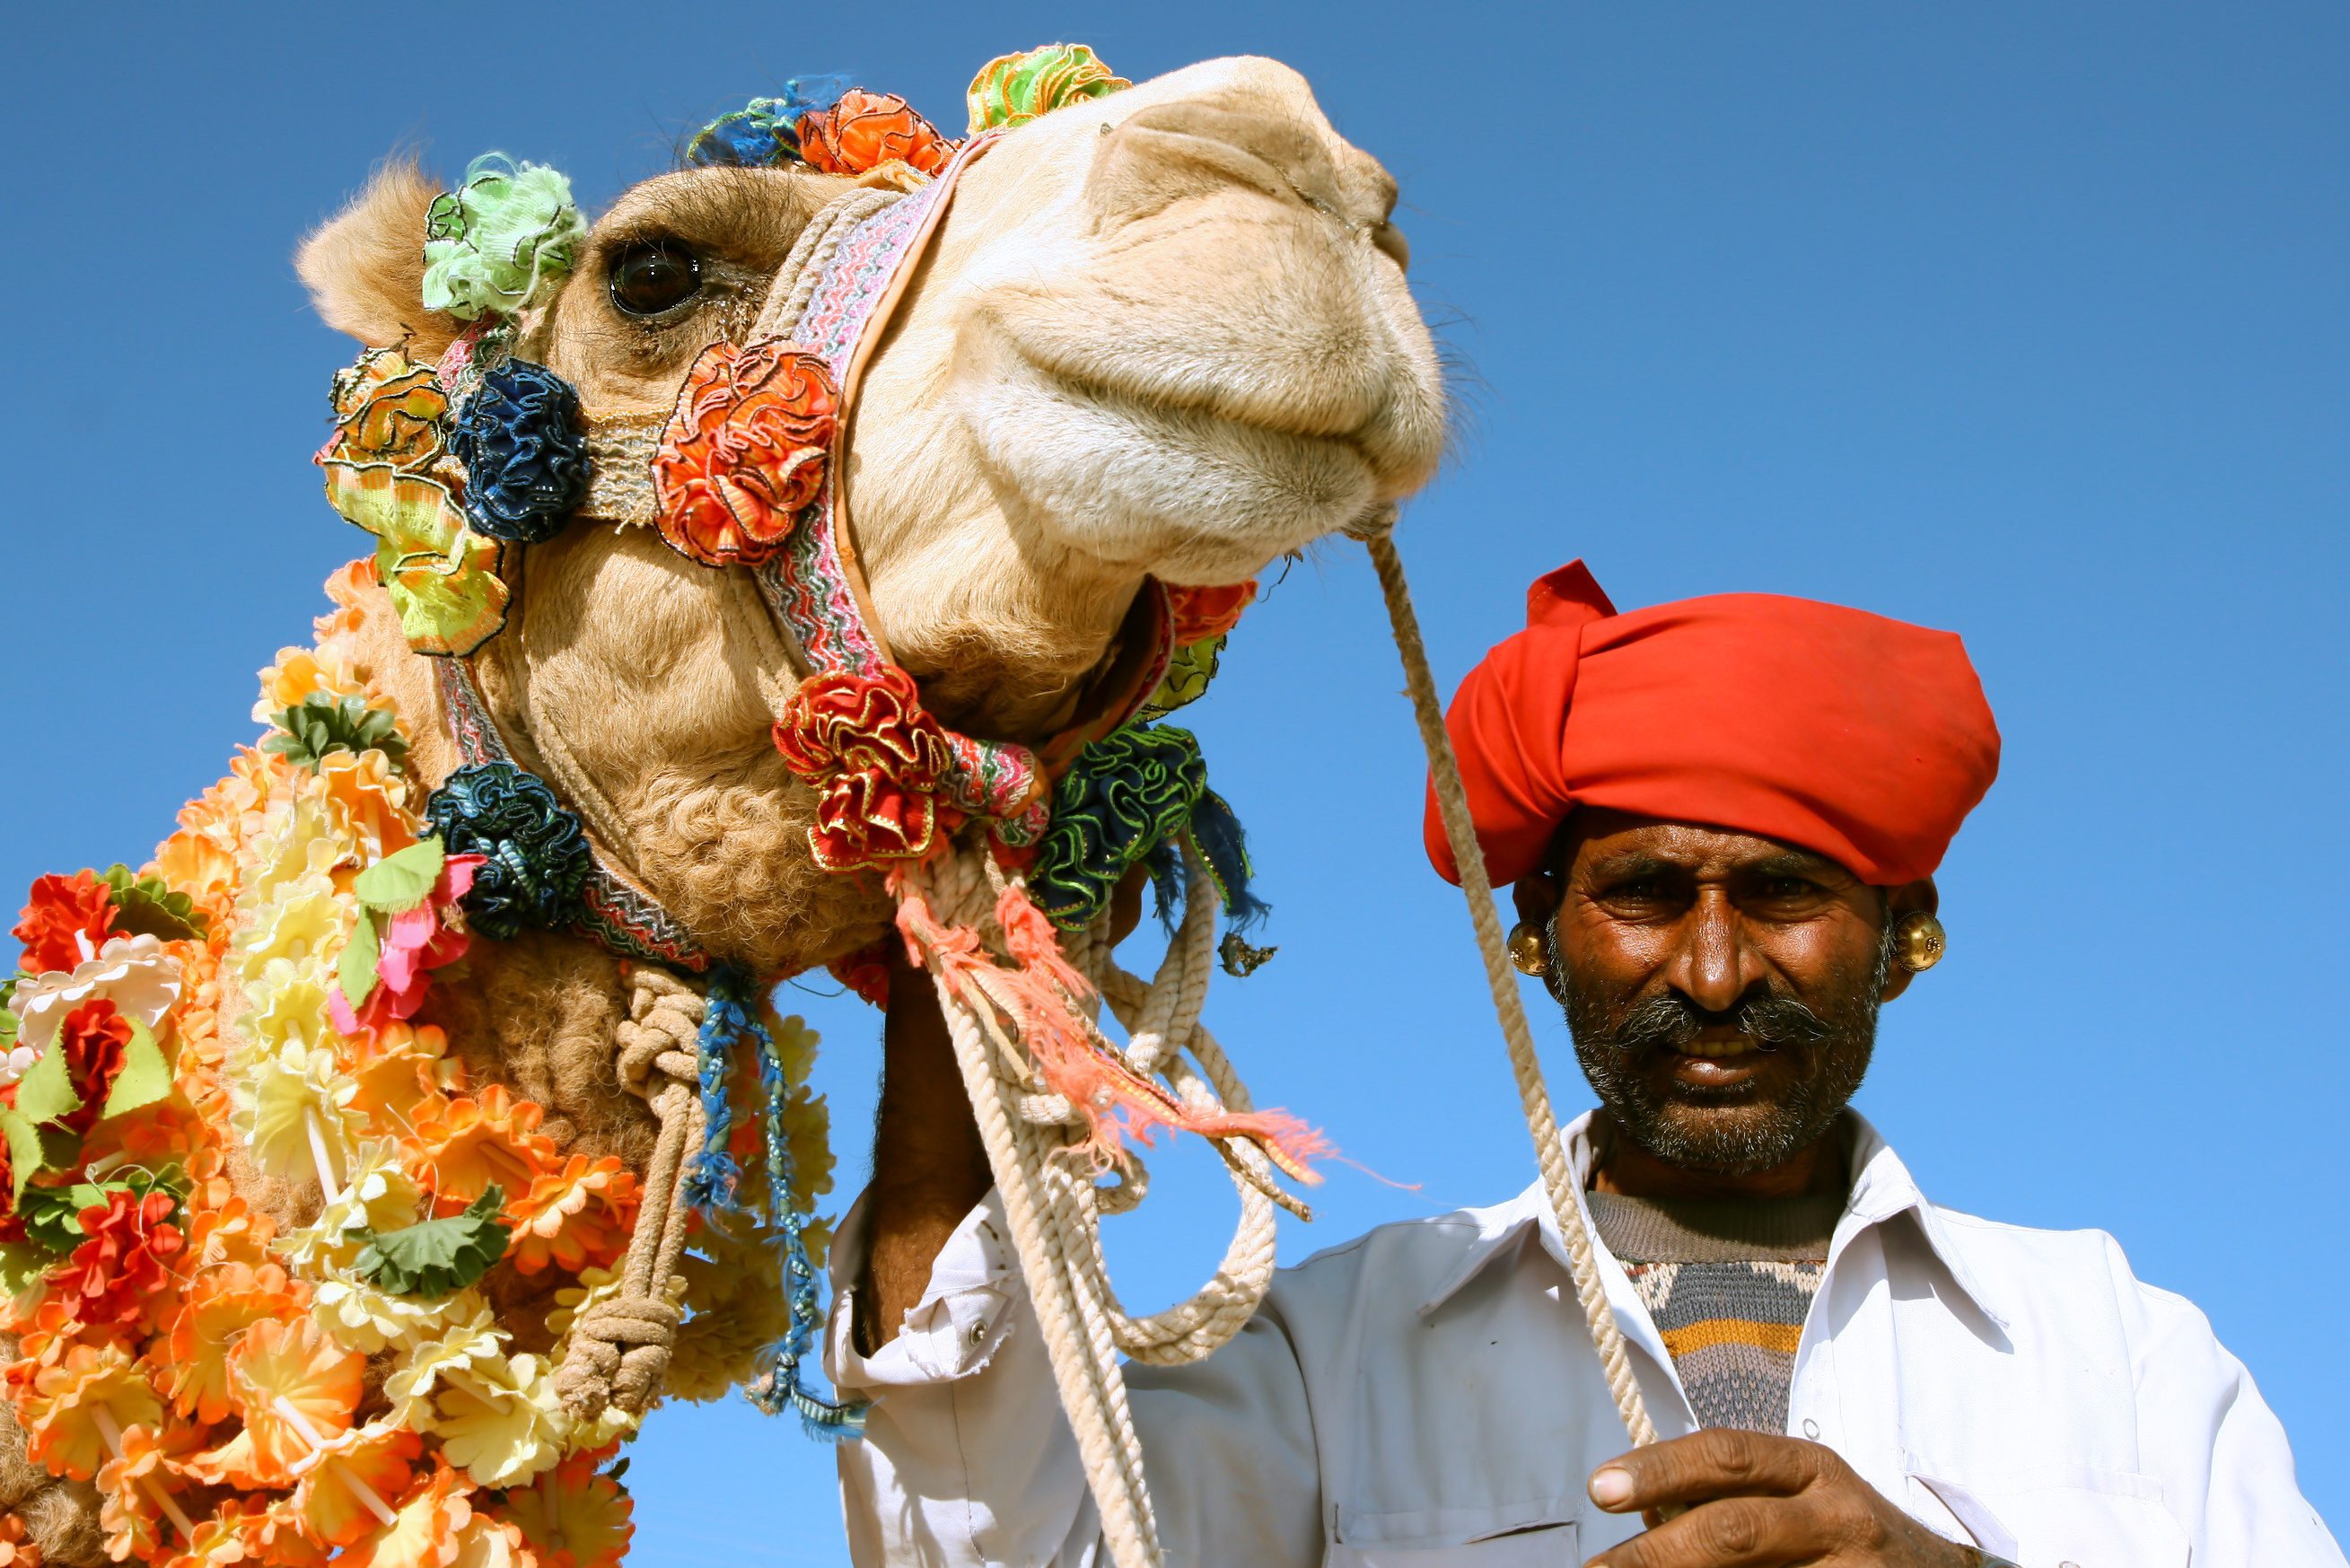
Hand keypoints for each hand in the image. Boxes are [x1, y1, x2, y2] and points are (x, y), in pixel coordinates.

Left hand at [1583, 1431, 1981, 1567]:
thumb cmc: (1844, 1534)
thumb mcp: (1798, 1496)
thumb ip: (1731, 1496)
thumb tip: (1646, 1515)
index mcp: (1811, 1468)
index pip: (1726, 1455)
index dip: (1660, 1469)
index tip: (1601, 1488)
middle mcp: (1836, 1515)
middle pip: (1734, 1528)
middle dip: (1657, 1554)